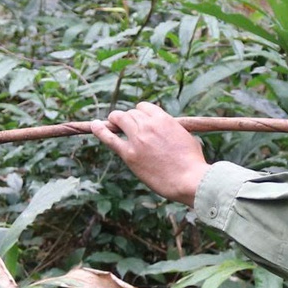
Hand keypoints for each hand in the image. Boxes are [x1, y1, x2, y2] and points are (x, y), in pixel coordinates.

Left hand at [93, 102, 210, 204]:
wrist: (189, 180)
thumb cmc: (193, 162)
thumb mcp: (186, 137)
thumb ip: (172, 130)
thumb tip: (167, 131)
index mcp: (163, 119)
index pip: (144, 107)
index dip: (141, 113)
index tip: (141, 119)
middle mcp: (148, 125)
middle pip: (131, 113)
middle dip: (129, 118)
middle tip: (127, 125)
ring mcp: (137, 139)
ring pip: (119, 120)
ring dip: (116, 120)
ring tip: (112, 123)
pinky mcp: (129, 154)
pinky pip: (109, 138)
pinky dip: (100, 130)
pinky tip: (94, 125)